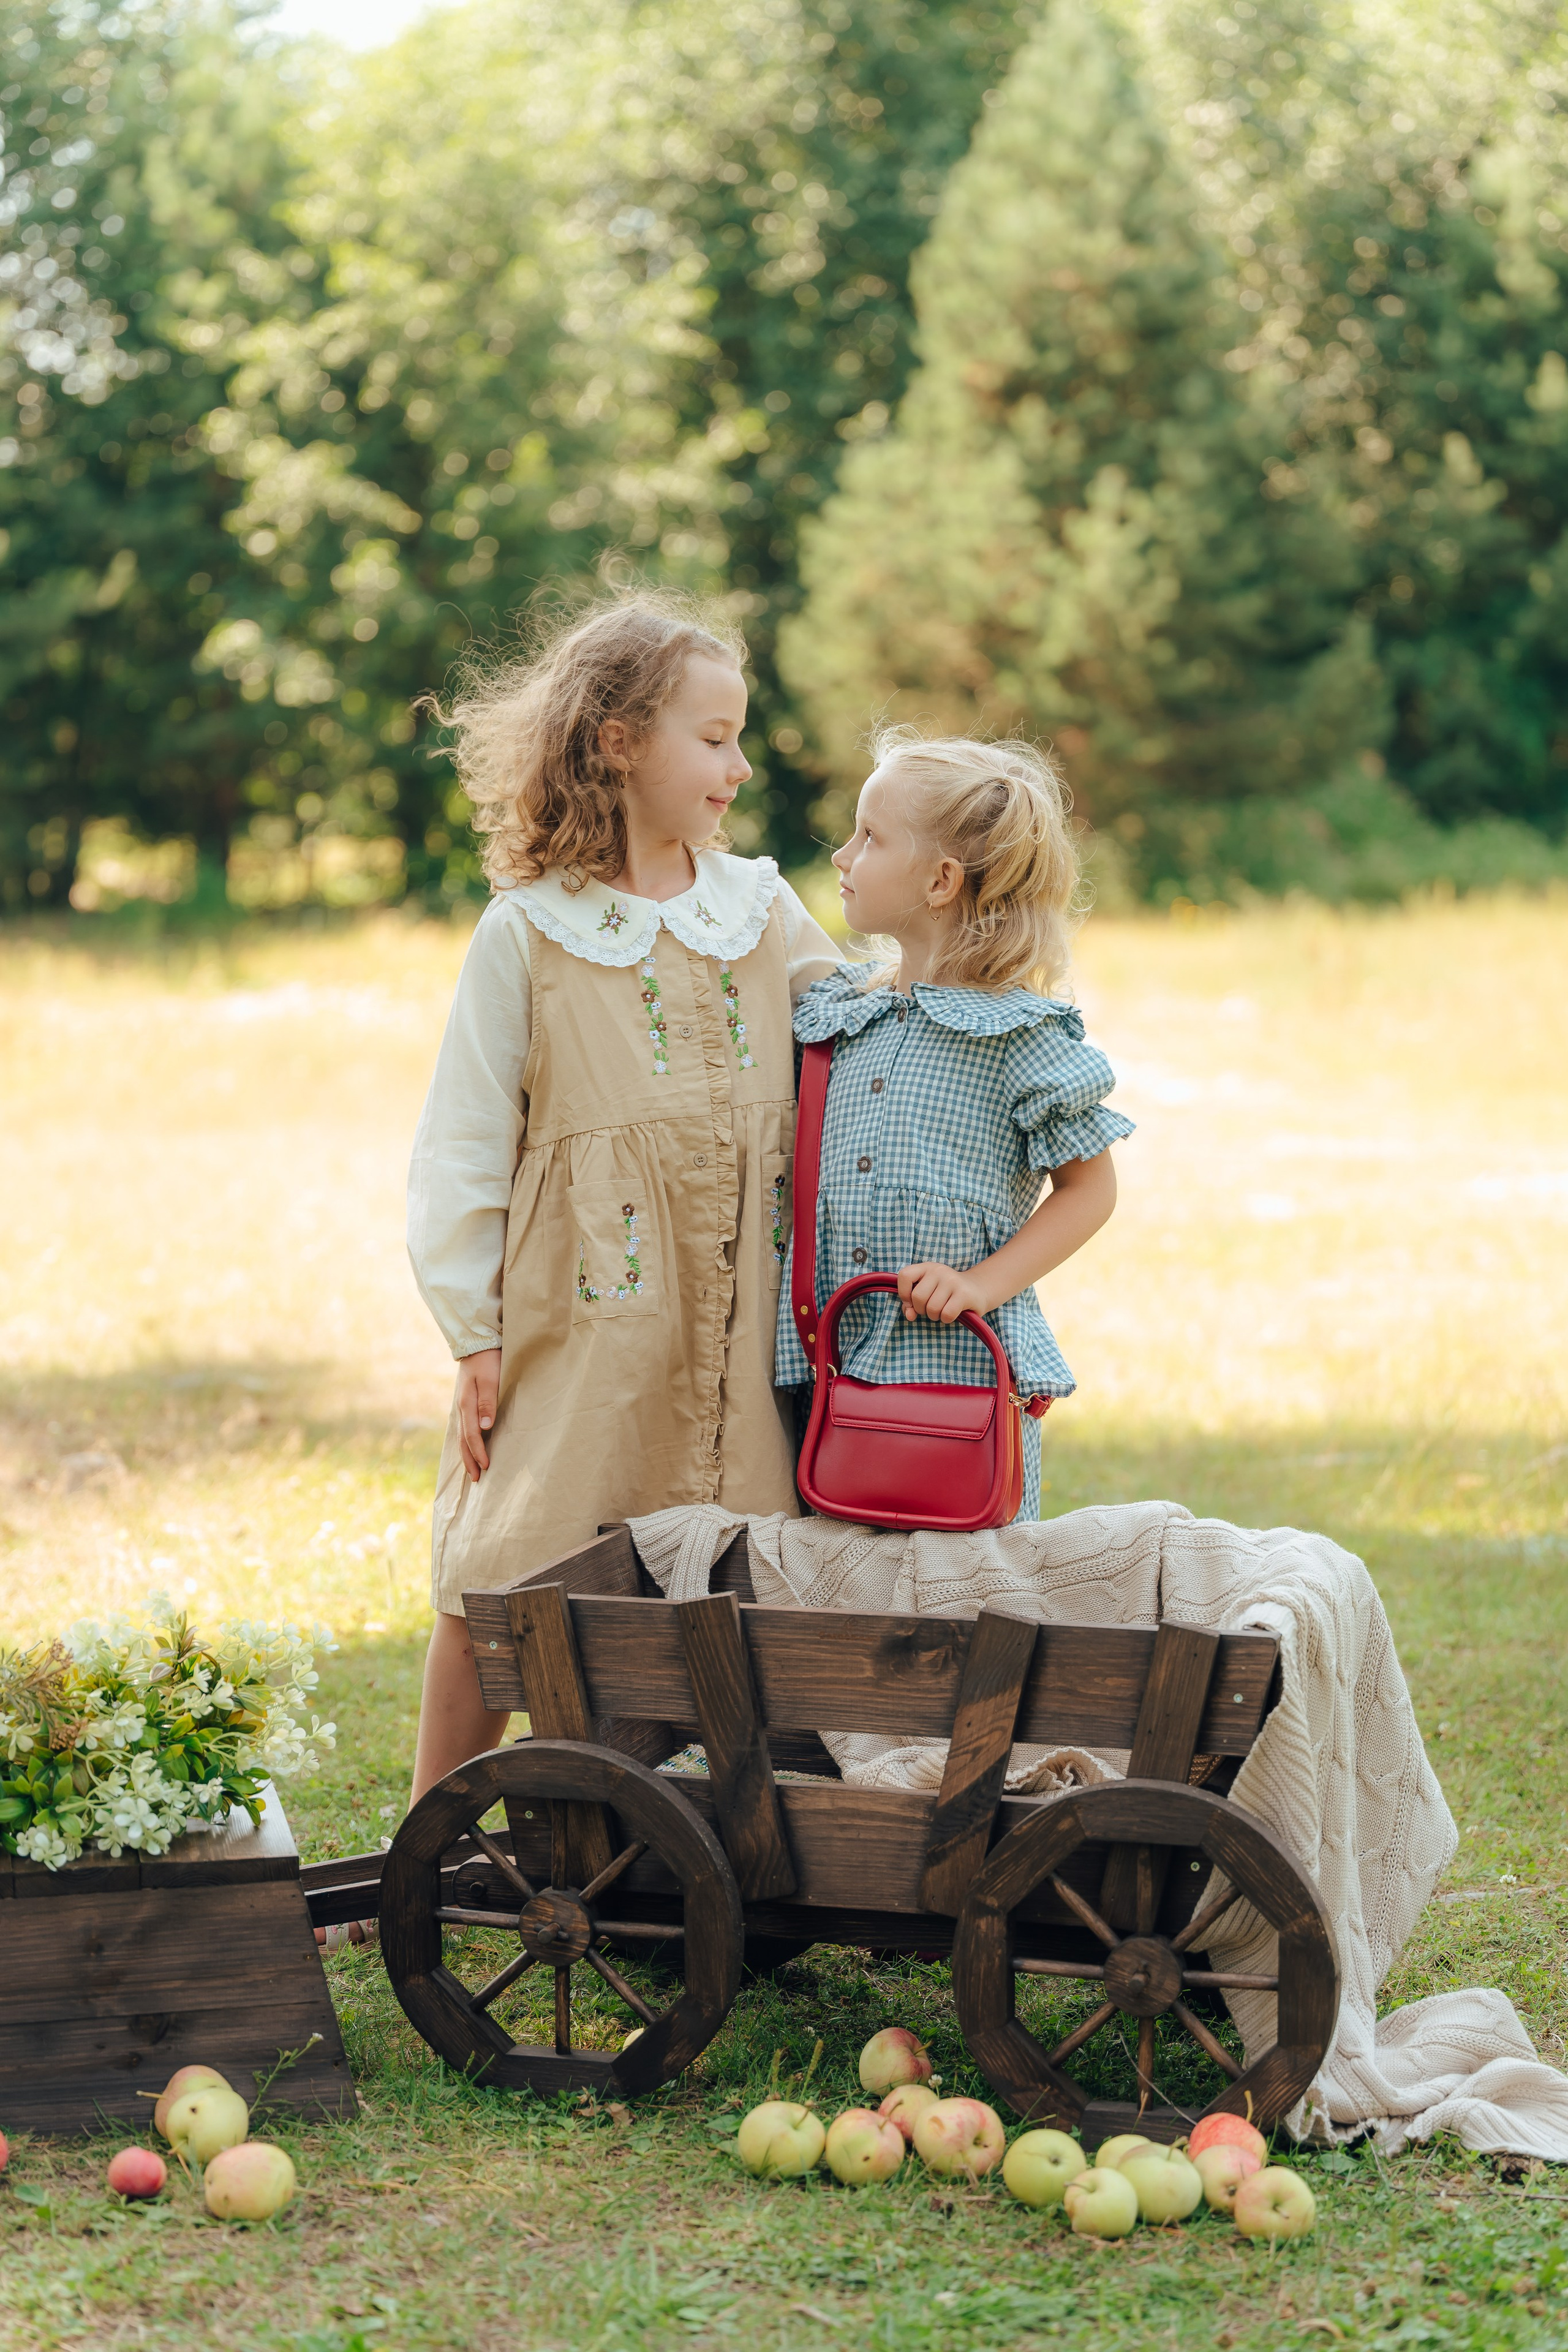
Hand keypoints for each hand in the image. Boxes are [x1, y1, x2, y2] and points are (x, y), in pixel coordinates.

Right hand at [455, 1348, 500, 1479]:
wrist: (477, 1344)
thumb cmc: (488, 1360)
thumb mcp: (491, 1379)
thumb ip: (488, 1402)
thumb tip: (485, 1427)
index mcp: (467, 1404)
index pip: (471, 1435)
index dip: (479, 1452)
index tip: (487, 1466)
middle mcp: (462, 1408)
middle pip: (463, 1440)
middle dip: (470, 1460)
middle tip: (477, 1479)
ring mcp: (462, 1406)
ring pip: (461, 1436)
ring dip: (467, 1454)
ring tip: (473, 1470)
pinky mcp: (466, 1403)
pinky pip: (463, 1429)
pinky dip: (466, 1443)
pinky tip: (471, 1448)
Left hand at [896, 1262, 990, 1322]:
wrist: (978, 1289)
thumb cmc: (947, 1293)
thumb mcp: (928, 1292)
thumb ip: (912, 1303)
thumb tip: (909, 1315)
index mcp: (927, 1267)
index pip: (904, 1276)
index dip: (904, 1293)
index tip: (911, 1301)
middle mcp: (939, 1271)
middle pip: (918, 1297)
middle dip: (921, 1309)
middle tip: (930, 1308)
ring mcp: (952, 1281)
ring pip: (932, 1308)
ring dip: (935, 1316)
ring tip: (942, 1310)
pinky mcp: (964, 1294)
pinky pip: (946, 1314)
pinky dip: (946, 1319)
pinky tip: (952, 1313)